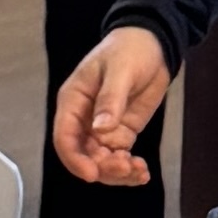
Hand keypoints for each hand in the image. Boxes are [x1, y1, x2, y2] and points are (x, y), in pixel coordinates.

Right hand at [53, 26, 172, 186]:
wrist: (153, 44)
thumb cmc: (130, 49)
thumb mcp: (120, 70)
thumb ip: (110, 99)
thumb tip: (101, 129)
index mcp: (73, 101)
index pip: (65, 137)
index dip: (75, 159)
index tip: (92, 173)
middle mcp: (83, 119)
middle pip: (83, 155)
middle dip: (103, 168)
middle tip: (126, 167)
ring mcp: (102, 128)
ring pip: (102, 161)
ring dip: (117, 173)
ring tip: (139, 171)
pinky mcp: (121, 132)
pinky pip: (119, 157)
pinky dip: (129, 169)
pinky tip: (142, 172)